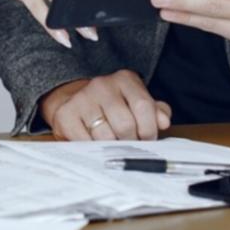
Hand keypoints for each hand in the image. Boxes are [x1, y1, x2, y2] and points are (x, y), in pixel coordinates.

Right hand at [39, 70, 172, 140]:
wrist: (75, 100)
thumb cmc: (113, 106)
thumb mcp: (136, 103)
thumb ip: (155, 112)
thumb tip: (163, 122)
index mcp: (125, 80)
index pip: (143, 106)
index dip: (149, 129)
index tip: (148, 139)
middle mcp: (102, 85)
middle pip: (125, 125)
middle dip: (131, 142)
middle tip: (129, 145)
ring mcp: (82, 99)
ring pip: (105, 137)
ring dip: (112, 147)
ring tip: (112, 145)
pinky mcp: (66, 114)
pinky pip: (85, 142)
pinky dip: (93, 149)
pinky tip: (95, 144)